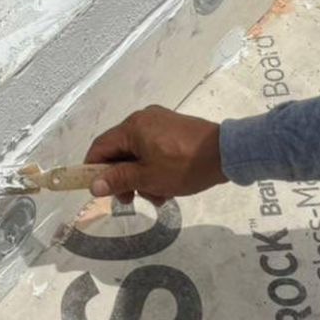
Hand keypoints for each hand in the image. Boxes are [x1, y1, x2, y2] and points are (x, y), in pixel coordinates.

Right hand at [84, 106, 225, 205]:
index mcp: (132, 127)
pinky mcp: (175, 128)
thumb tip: (93, 185)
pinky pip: (154, 148)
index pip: (101, 147)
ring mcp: (161, 122)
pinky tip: (167, 186)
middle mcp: (143, 119)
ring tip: (158, 197)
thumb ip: (118, 179)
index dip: (94, 169)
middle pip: (121, 151)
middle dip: (124, 178)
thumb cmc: (183, 166)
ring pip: (139, 153)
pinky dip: (155, 167)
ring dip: (143, 177)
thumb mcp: (148, 177)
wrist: (226, 154)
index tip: (98, 190)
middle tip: (132, 200)